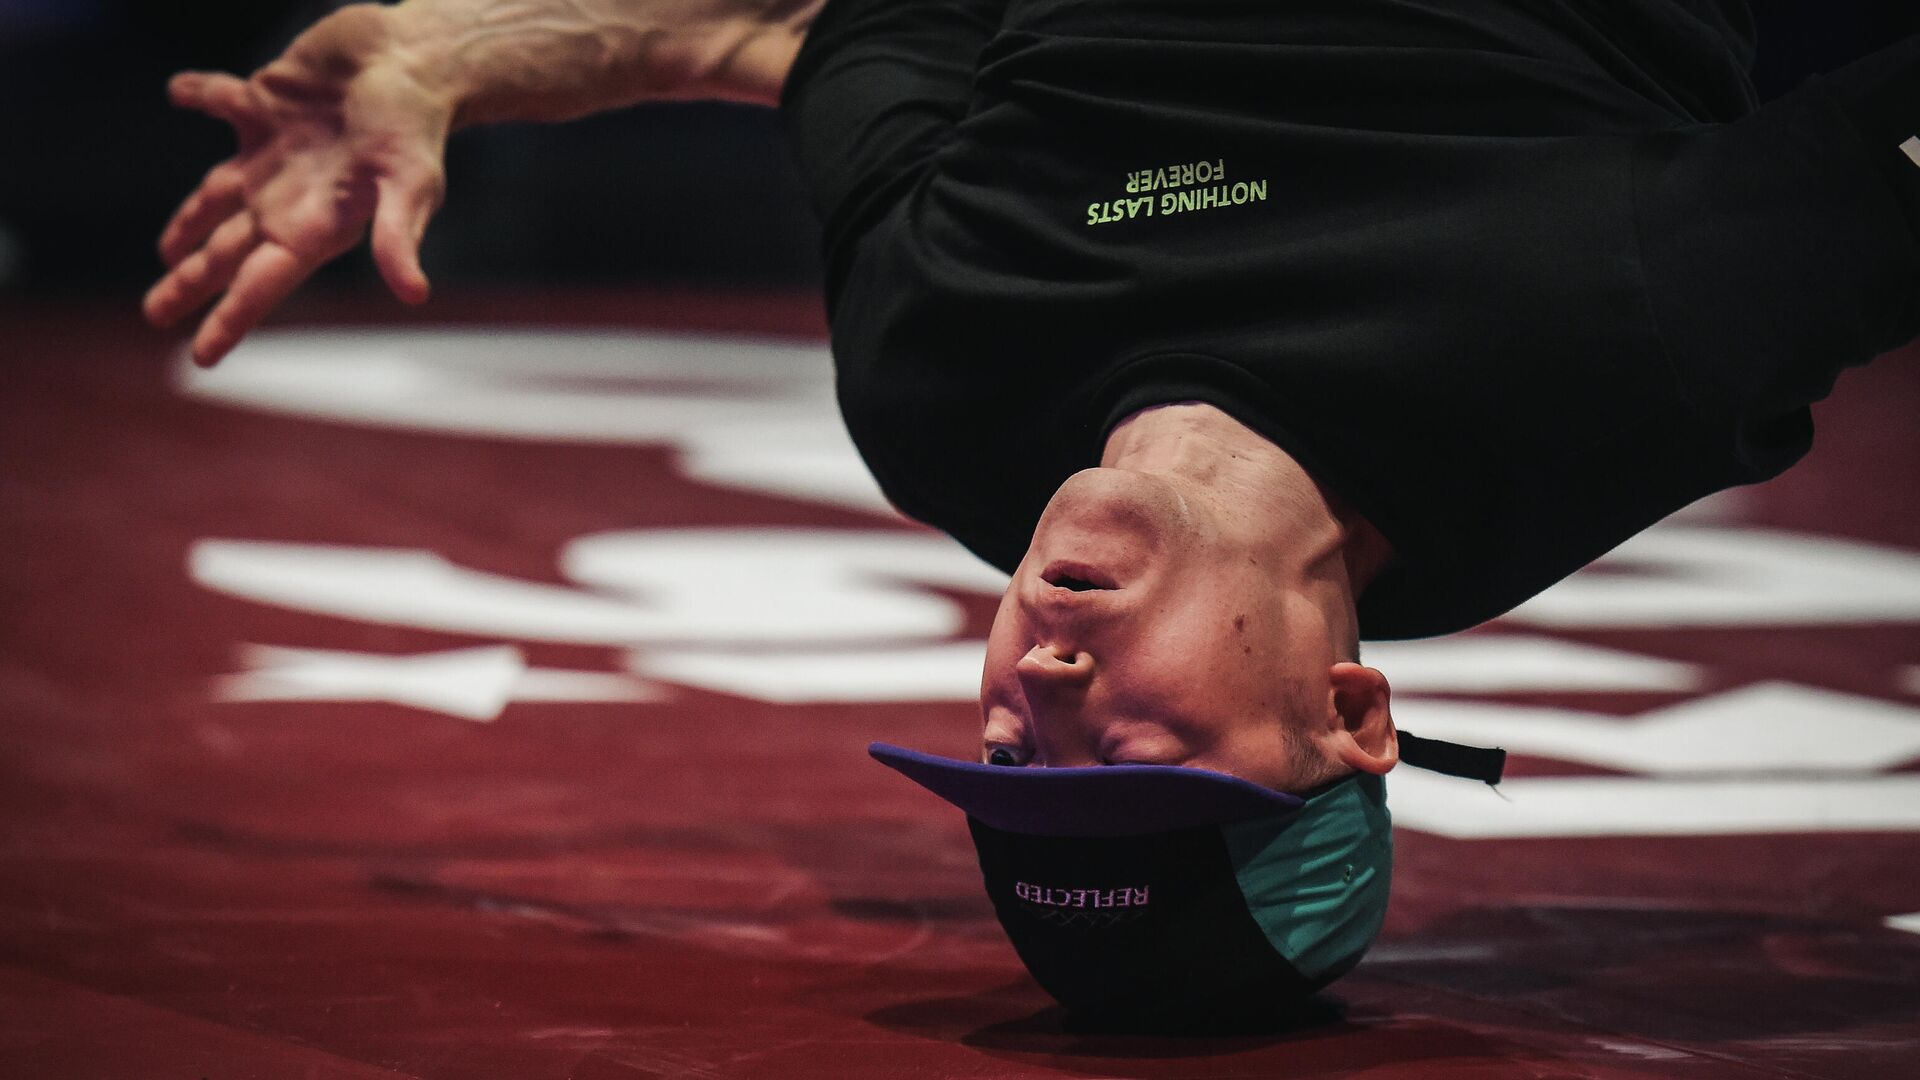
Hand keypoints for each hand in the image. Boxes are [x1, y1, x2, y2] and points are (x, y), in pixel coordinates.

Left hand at [144, 5, 453, 365]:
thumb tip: (413, 294)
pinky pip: (220, 103)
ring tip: (165, 252)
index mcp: (315, 226)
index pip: (261, 284)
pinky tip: (175, 93)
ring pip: (215, 196)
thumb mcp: (411, 185)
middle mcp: (289, 197)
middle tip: (156, 314)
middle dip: (191, 283)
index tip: (200, 357)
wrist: (416, 60)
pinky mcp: (267, 104)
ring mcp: (274, 152)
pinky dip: (197, 96)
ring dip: (188, 223)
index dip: (229, 320)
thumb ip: (398, 237)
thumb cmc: (414, 125)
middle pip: (226, 252)